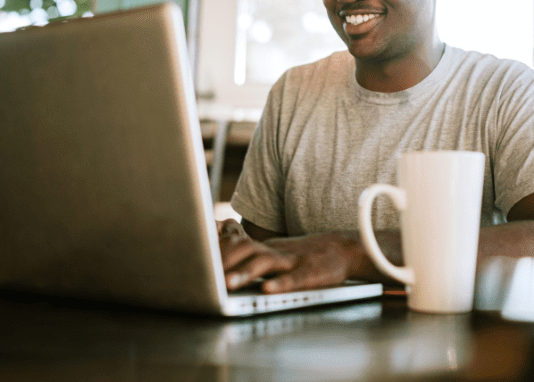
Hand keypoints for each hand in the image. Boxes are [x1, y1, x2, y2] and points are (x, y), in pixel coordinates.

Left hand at [217, 222, 361, 293]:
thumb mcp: (273, 253)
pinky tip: (268, 290)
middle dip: (222, 262)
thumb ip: (249, 254)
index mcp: (264, 248)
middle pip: (245, 250)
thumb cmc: (302, 256)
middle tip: (203, 275)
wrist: (341, 249)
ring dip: (244, 273)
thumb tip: (217, 258)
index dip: (214, 250)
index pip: (234, 244)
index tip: (192, 256)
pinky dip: (280, 283)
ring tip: (227, 284)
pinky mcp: (310, 273)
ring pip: (265, 263)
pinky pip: (294, 278)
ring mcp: (292, 261)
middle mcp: (274, 252)